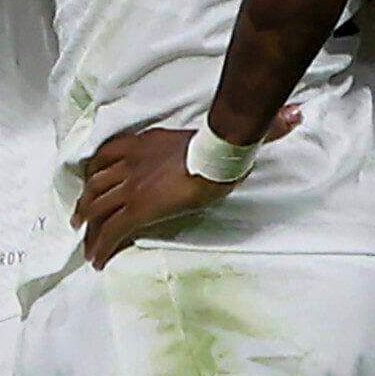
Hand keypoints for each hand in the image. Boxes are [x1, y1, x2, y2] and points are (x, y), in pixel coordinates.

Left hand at [76, 111, 295, 264]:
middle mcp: (130, 164)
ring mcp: (131, 187)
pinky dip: (99, 247)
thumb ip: (251, 128)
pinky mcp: (137, 209)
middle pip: (96, 185)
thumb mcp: (222, 135)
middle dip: (85, 203)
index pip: (106, 156)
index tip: (90, 185)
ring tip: (87, 244)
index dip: (94, 173)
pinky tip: (97, 260)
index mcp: (143, 145)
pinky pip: (110, 230)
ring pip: (97, 209)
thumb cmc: (222, 147)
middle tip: (79, 219)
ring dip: (89, 228)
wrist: (217, 157)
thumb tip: (295, 115)